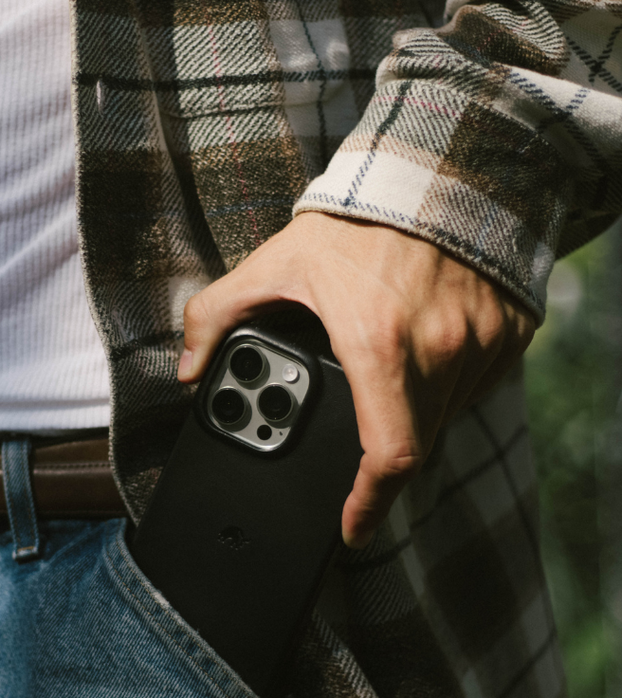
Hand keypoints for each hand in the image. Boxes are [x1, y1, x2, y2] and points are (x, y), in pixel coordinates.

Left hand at [178, 211, 535, 547]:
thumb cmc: (358, 220)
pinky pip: (476, 388)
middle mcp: (439, 352)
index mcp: (379, 345)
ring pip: (445, 420)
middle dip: (376, 460)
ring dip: (409, 423)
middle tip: (352, 454)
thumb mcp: (275, 263)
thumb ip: (218, 315)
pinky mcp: (509, 335)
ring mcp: (481, 346)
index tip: (352, 528)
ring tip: (379, 395)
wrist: (442, 169)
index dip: (369, 505)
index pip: (388, 455)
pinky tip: (416, 366)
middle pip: (412, 443)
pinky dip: (443, 393)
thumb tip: (188, 368)